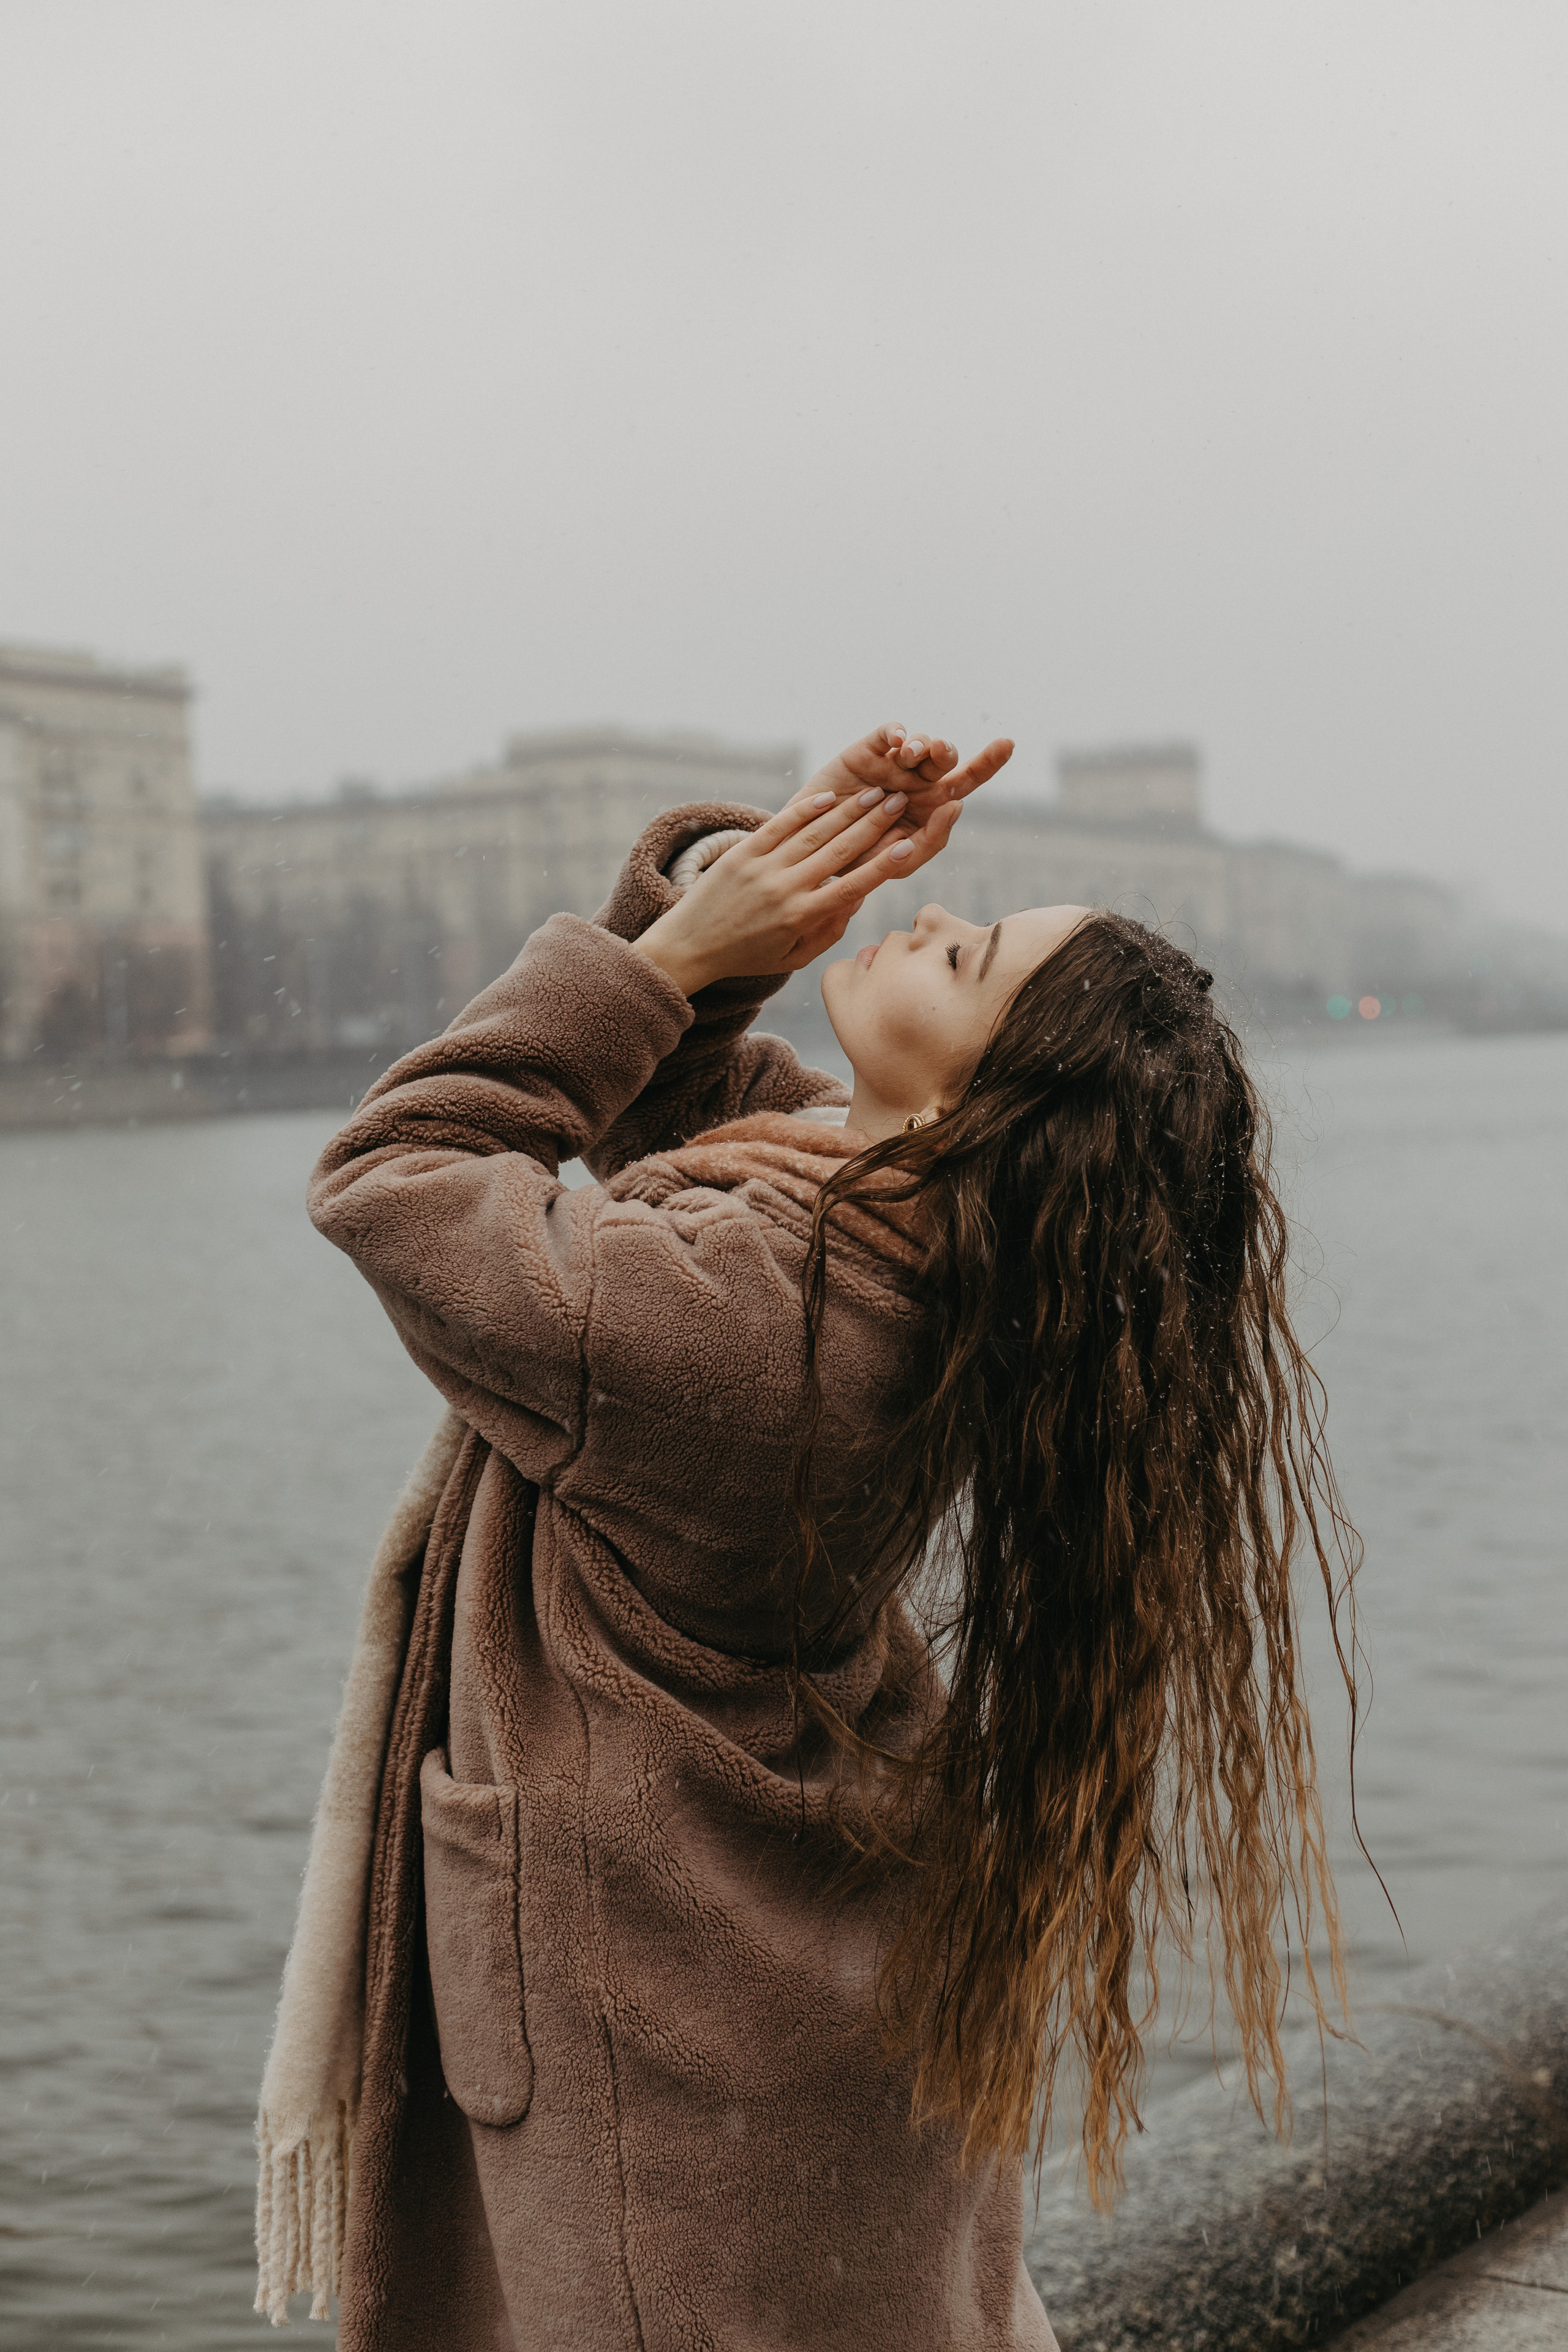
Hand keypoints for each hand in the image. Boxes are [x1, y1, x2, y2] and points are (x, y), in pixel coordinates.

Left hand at [633, 785, 962, 993]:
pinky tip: (829, 796)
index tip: (910, 844)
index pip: (852, 886)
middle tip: (901, 801)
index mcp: (801, 917)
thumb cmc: (748, 955)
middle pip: (839, 851)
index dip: (884, 864)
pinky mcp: (742, 853)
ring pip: (814, 833)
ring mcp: (762, 867)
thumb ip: (829, 930)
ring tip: (877, 792)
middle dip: (874, 824)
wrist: (688, 946)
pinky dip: (805, 810)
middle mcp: (784, 889)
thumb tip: (858, 896)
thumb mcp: (793, 957)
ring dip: (848, 810)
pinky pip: (779, 825)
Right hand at [789, 721, 1013, 839]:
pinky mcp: (865, 752)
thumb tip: (956, 805)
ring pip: (917, 743)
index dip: (988, 761)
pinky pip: (886, 733)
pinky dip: (895, 732)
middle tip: (937, 753)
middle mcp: (915, 780)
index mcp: (930, 805)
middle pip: (943, 758)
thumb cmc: (862, 860)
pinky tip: (897, 740)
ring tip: (909, 754)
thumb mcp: (900, 863)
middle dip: (945, 751)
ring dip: (920, 745)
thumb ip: (931, 841)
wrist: (814, 854)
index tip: (1008, 744)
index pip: (966, 781)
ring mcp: (890, 764)